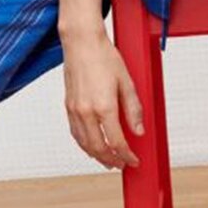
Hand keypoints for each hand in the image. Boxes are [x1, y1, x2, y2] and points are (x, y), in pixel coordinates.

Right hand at [60, 18, 143, 169]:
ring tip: (107, 160)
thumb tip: (138, 130)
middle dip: (111, 160)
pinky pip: (75, 133)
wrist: (81, 43)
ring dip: (96, 156)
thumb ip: (133, 109)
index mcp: (104, 106)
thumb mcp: (127, 82)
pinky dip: (84, 144)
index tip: (134, 160)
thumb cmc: (104, 57)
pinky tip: (91, 145)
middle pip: (98, 148)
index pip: (117, 142)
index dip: (127, 155)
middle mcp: (86, 111)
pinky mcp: (68, 106)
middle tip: (121, 164)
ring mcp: (75, 110)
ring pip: (84, 143)